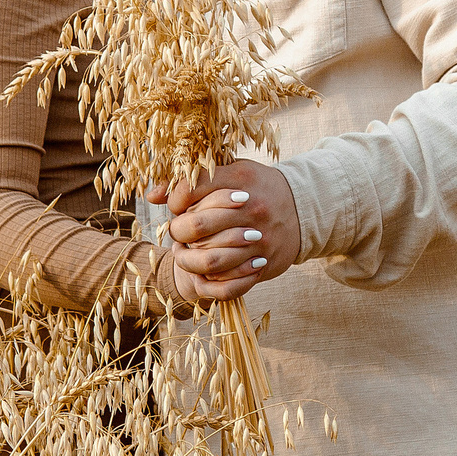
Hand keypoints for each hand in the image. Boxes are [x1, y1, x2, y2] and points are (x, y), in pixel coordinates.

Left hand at [151, 160, 301, 300]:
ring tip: (186, 254)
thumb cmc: (256, 187)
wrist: (304, 207)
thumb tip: (152, 195)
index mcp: (240, 178)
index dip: (175, 200)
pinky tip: (207, 272)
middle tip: (179, 231)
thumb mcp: (230, 171)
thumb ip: (191, 180)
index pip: (191, 188)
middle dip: (177, 231)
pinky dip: (211, 282)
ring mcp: (260, 238)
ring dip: (188, 261)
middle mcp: (251, 207)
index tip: (177, 204)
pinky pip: (229, 284)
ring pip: (209, 260)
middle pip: (196, 226)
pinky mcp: (266, 263)